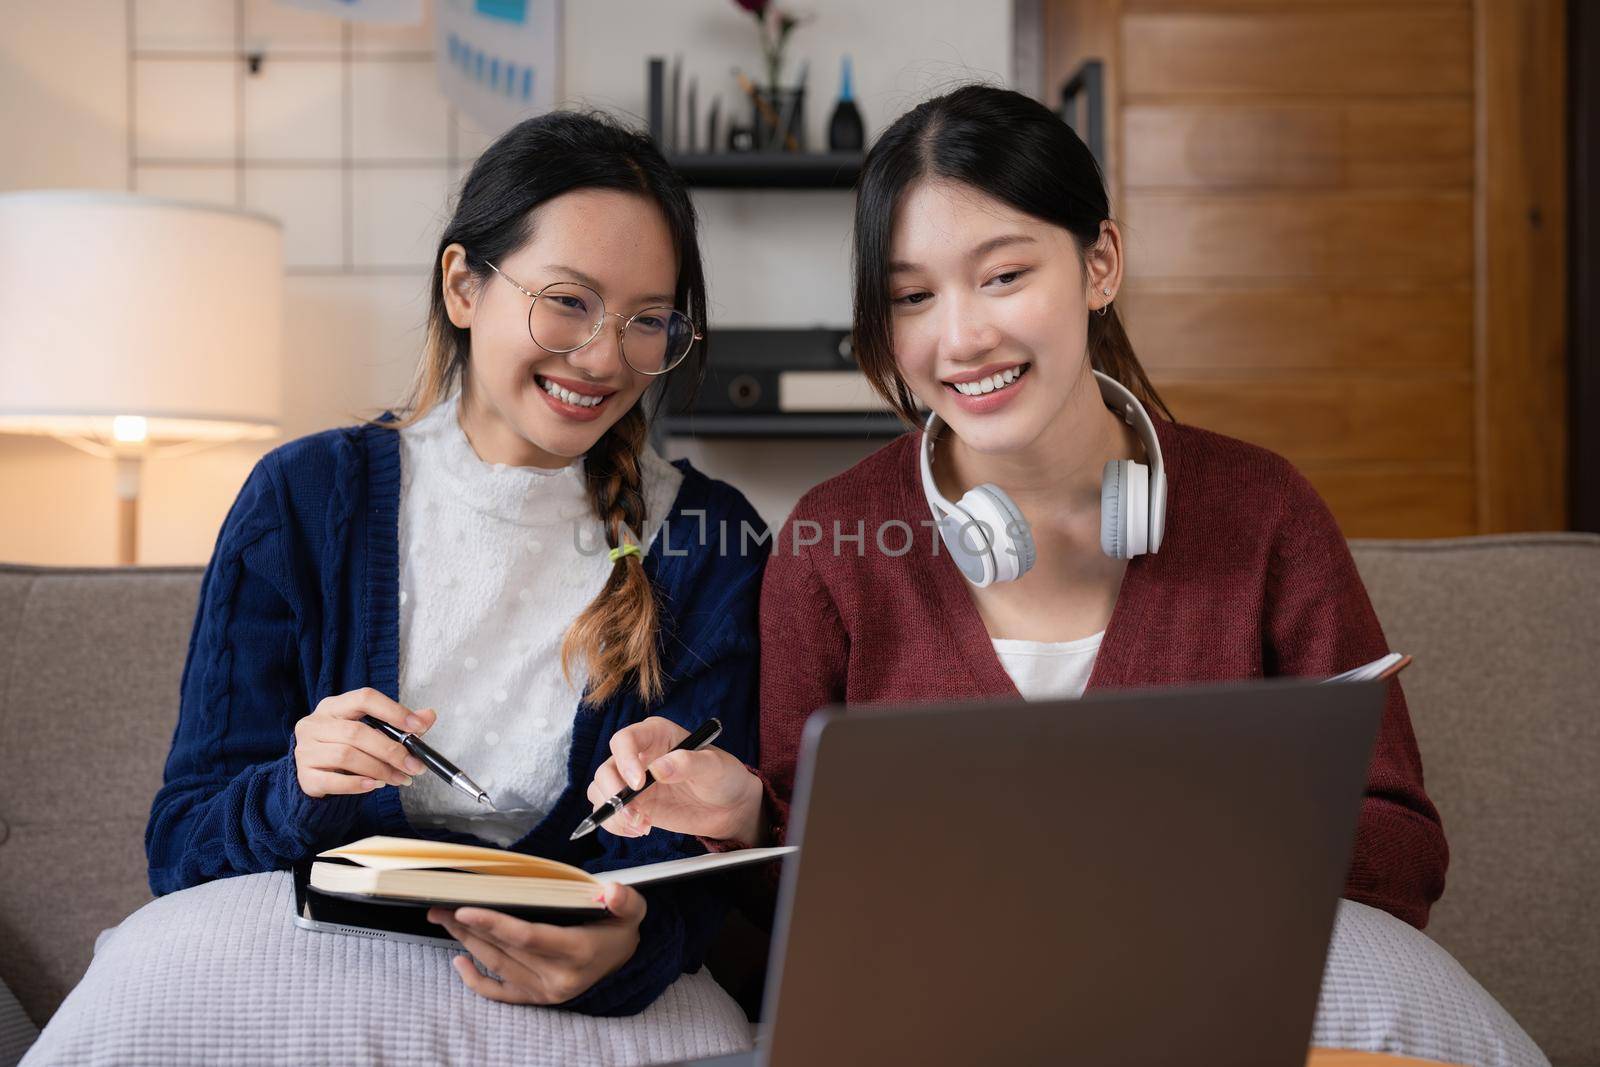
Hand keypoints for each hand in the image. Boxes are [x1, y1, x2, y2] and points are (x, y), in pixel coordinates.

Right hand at [293, 687, 436, 797]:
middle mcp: (315, 724)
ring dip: (379, 770)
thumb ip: (399, 725)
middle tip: (414, 766)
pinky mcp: (304, 776)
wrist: (316, 774)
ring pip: (346, 756)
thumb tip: (429, 716)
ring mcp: (306, 750)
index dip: (393, 711)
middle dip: (391, 751)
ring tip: (399, 779)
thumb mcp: (371, 731)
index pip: (364, 698)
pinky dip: (358, 784)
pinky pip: (333, 781)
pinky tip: (374, 785)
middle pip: (357, 732)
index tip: (418, 728)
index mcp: (334, 706)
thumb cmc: (348, 748)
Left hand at [426, 883, 644, 1004]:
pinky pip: (499, 994)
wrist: (624, 965)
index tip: (465, 908)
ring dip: (467, 942)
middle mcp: (558, 976)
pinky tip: (458, 963)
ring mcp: (544, 991)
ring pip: (496, 965)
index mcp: (577, 951)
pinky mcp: (536, 998)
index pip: (526, 936)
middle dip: (468, 926)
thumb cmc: (621, 930)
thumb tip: (610, 891)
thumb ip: (625, 900)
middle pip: (503, 949)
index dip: (493, 923)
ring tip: (445, 920)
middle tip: (440, 905)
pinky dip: (475, 981)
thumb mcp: (633, 911)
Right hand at [587, 716, 763, 844]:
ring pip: (600, 791)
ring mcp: (632, 781)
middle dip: (613, 794)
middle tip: (635, 814)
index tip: (638, 784)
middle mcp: (638, 755)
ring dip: (613, 813)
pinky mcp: (633, 804)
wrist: (729, 806)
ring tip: (641, 825)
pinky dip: (616, 825)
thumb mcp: (714, 767)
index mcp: (656, 734)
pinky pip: (608, 813)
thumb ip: (688, 763)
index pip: (625, 740)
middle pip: (606, 769)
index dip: (625, 760)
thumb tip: (659, 769)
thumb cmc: (723, 777)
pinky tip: (641, 829)